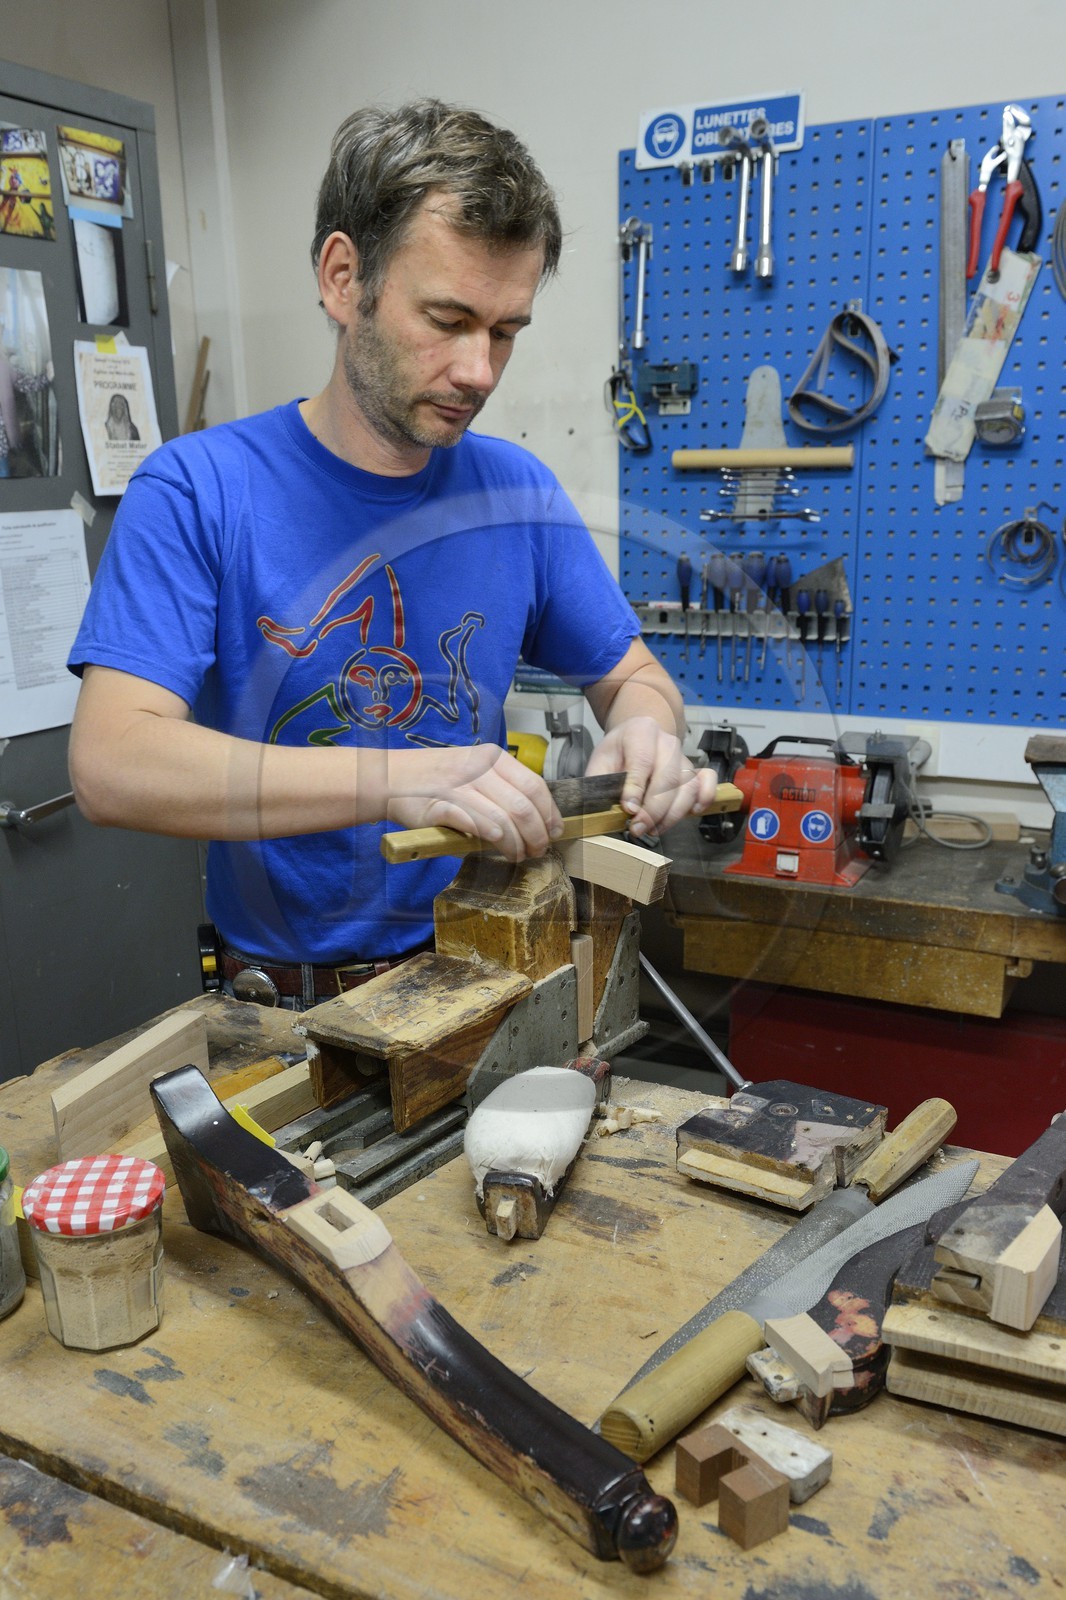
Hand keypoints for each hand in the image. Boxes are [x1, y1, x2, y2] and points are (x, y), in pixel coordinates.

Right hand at [384, 744, 561, 861]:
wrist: (392, 778)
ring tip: (517, 855)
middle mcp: (479, 769)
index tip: (555, 832)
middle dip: (536, 835)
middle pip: (523, 806)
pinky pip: (473, 823)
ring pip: (502, 819)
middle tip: (537, 851)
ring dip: (515, 843)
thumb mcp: (475, 772)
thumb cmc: (438, 780)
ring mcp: (459, 786)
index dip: (549, 813)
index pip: (535, 786)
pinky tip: (495, 845)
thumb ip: (502, 791)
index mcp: (492, 758)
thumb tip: (536, 824)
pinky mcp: (439, 806)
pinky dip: (490, 837)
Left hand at [585, 717, 716, 838]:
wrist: (636, 738)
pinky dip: (704, 799)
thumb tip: (608, 810)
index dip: (636, 787)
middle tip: (638, 828)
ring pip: (688, 786)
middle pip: (669, 777)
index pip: (642, 760)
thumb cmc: (618, 753)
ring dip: (672, 814)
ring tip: (653, 829)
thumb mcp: (600, 761)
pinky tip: (690, 813)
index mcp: (641, 731)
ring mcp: (684, 756)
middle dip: (654, 809)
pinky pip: (708, 783)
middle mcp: (667, 742)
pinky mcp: (695, 770)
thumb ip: (601, 783)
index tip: (629, 810)